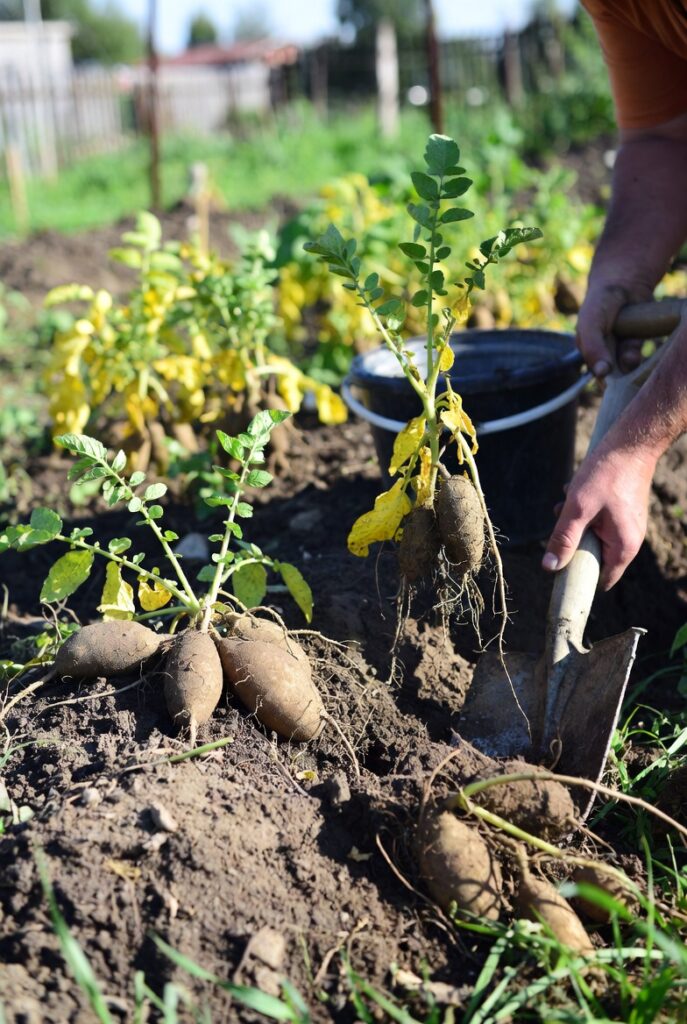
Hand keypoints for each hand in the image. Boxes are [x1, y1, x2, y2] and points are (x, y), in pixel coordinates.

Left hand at [542, 444, 653, 589]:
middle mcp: (629, 541)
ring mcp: (627, 526)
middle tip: (562, 520)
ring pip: (592, 535)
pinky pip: (598, 521)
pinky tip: (575, 490)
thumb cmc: (607, 475)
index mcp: (623, 547)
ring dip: (575, 521)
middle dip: (573, 540)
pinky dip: (584, 510)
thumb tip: (550, 567)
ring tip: (568, 500)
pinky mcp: (622, 512)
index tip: (559, 568)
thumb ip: (563, 539)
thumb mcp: (578, 508)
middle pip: (593, 556)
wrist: (630, 443)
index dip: (579, 578)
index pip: (602, 580)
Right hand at [577, 280, 651, 377]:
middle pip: (614, 374)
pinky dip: (637, 350)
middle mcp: (603, 354)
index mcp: (588, 351)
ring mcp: (620, 350)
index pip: (597, 374)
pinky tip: (634, 340)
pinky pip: (638, 355)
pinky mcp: (634, 344)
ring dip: (630, 358)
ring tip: (630, 344)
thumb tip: (602, 373)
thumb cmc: (600, 303)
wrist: (624, 283)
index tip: (612, 372)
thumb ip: (592, 348)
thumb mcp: (591, 325)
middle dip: (620, 367)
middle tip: (624, 356)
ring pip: (627, 366)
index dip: (605, 377)